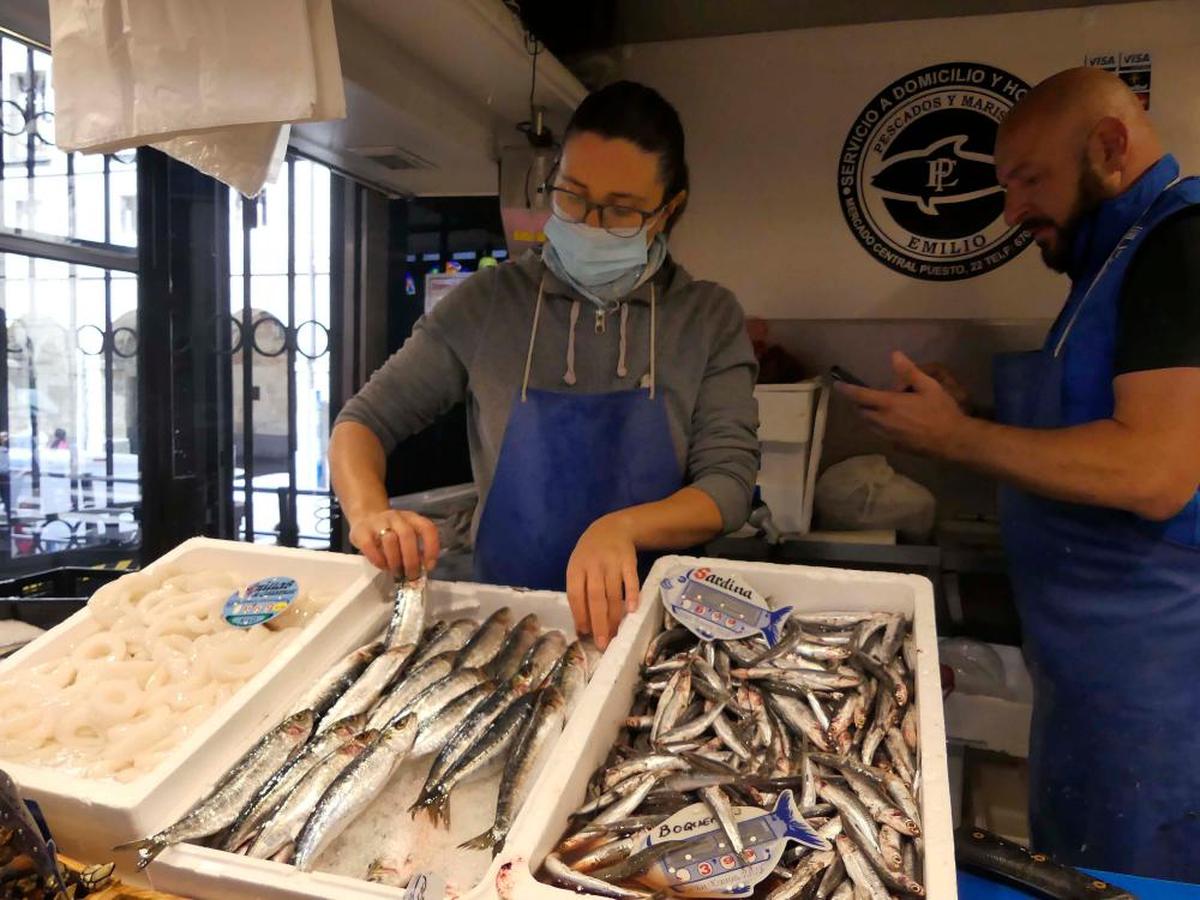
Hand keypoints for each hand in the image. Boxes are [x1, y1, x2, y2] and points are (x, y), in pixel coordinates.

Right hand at [347, 508, 439, 579]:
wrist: (365, 518)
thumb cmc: (391, 533)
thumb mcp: (406, 536)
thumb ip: (415, 548)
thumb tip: (421, 570)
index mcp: (412, 518)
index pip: (427, 528)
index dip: (431, 548)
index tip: (429, 566)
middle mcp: (397, 517)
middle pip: (407, 535)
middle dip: (411, 560)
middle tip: (411, 576)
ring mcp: (378, 522)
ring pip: (390, 540)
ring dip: (395, 561)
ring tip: (397, 573)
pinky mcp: (361, 530)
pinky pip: (370, 546)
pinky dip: (378, 560)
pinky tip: (383, 567)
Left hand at [566, 513, 639, 650]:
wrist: (612, 528)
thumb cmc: (590, 555)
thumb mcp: (578, 567)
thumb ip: (579, 591)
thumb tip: (582, 625)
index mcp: (576, 568)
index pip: (576, 595)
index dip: (580, 615)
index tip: (584, 634)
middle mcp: (593, 565)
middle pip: (595, 597)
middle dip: (598, 622)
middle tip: (602, 643)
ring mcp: (612, 562)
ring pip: (613, 593)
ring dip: (614, 616)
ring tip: (615, 635)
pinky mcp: (629, 561)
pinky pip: (630, 580)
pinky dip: (632, 595)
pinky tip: (631, 611)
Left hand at [837, 351, 968, 456]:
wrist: (953, 441)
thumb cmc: (942, 411)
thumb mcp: (929, 386)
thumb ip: (909, 371)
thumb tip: (894, 355)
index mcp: (889, 405)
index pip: (860, 396)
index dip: (846, 390)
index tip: (837, 385)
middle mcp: (883, 421)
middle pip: (862, 412)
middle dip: (859, 403)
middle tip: (866, 395)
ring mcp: (888, 436)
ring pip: (869, 425)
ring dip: (869, 415)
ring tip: (881, 407)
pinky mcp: (895, 446)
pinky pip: (881, 434)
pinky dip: (880, 426)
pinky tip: (895, 422)